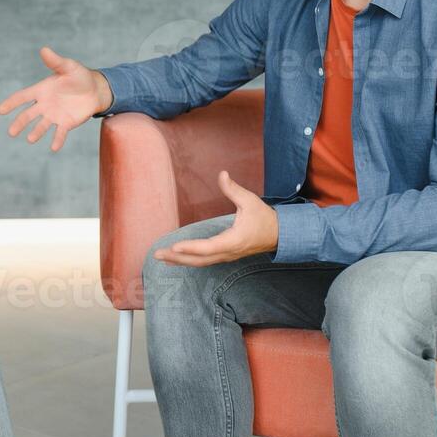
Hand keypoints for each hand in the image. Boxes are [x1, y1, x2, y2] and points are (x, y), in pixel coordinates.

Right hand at [0, 46, 113, 151]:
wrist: (95, 89)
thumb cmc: (79, 76)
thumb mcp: (68, 67)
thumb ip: (55, 61)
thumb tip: (44, 49)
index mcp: (41, 90)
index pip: (23, 97)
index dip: (11, 103)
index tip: (0, 110)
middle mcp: (44, 105)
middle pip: (28, 115)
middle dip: (19, 123)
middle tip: (11, 132)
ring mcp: (54, 115)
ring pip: (41, 126)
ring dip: (36, 133)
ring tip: (30, 139)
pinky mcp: (66, 123)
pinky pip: (59, 133)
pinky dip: (57, 140)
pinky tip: (54, 148)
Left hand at [153, 172, 280, 265]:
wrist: (279, 235)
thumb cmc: (264, 217)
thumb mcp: (250, 201)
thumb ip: (234, 189)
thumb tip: (222, 174)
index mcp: (234, 240)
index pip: (209, 247)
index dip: (191, 248)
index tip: (174, 247)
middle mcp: (228, 252)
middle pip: (199, 259)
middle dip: (178, 258)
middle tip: (157, 254)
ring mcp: (226, 256)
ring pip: (200, 263)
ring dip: (180, 261)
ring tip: (160, 258)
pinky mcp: (225, 256)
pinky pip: (204, 261)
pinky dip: (188, 260)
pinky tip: (175, 258)